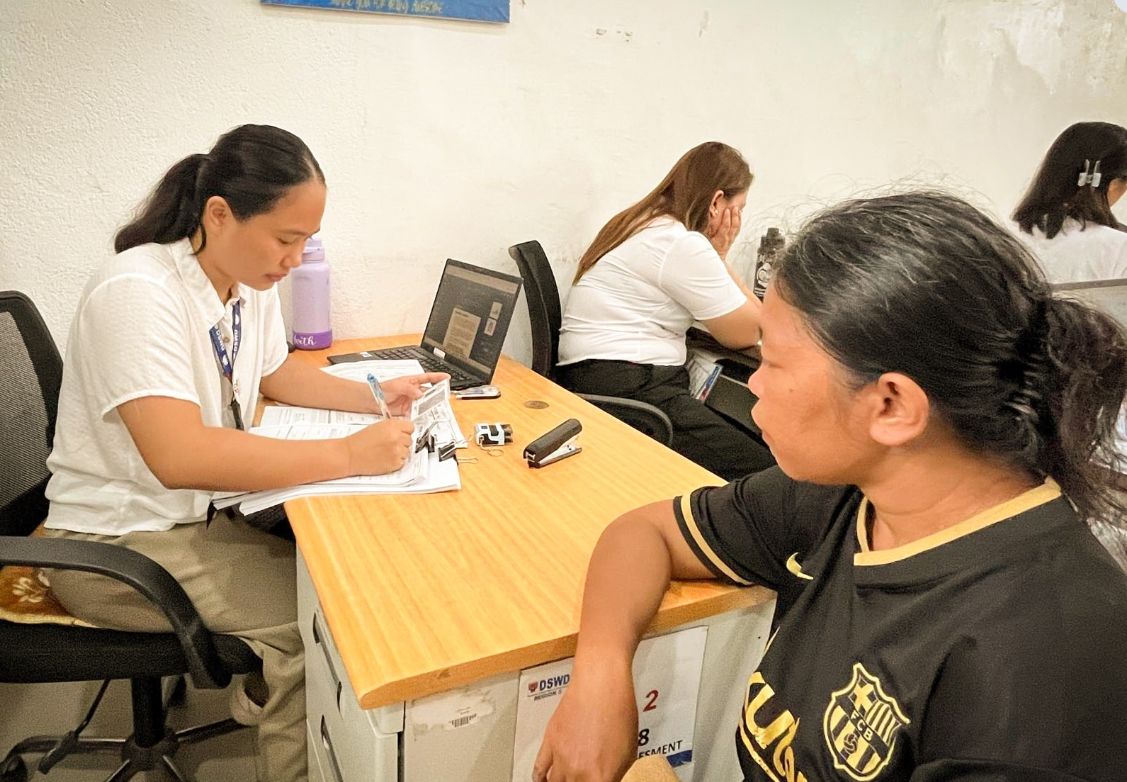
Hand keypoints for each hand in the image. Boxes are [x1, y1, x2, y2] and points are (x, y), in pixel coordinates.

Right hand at [344, 419, 414, 474]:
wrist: (349, 455)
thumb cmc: (359, 442)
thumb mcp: (377, 426)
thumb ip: (392, 427)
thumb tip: (403, 429)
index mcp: (392, 426)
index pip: (411, 427)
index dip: (406, 431)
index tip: (402, 433)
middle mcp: (396, 437)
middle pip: (410, 440)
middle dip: (401, 442)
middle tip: (389, 444)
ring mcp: (397, 451)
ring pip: (407, 452)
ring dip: (400, 452)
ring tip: (385, 452)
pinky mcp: (395, 463)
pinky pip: (402, 462)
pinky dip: (396, 461)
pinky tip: (385, 458)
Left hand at [379, 373, 449, 415]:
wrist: (372, 400)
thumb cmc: (382, 389)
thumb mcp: (397, 385)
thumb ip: (409, 389)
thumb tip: (420, 393)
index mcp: (411, 381)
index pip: (427, 378)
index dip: (437, 377)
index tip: (446, 377)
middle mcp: (413, 391)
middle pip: (428, 392)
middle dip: (436, 394)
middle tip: (442, 397)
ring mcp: (411, 401)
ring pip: (423, 403)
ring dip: (428, 406)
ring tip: (433, 407)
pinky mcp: (407, 410)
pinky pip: (416, 412)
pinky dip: (419, 414)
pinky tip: (422, 415)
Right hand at [532, 661, 637, 781]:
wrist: (601, 684)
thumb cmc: (619, 710)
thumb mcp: (630, 751)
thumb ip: (617, 773)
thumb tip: (610, 778)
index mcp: (602, 777)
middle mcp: (578, 772)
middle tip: (585, 779)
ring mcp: (561, 758)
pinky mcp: (550, 742)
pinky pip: (539, 769)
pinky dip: (540, 778)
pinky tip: (544, 780)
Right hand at [706, 205, 741, 259]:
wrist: (716, 259)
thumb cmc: (709, 250)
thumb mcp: (706, 241)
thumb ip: (707, 232)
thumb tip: (708, 222)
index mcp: (720, 239)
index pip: (725, 227)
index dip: (726, 219)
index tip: (726, 210)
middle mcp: (728, 239)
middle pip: (733, 226)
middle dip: (734, 216)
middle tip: (734, 207)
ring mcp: (731, 239)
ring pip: (737, 227)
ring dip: (738, 218)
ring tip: (738, 209)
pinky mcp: (733, 239)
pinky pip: (738, 229)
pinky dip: (739, 222)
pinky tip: (739, 216)